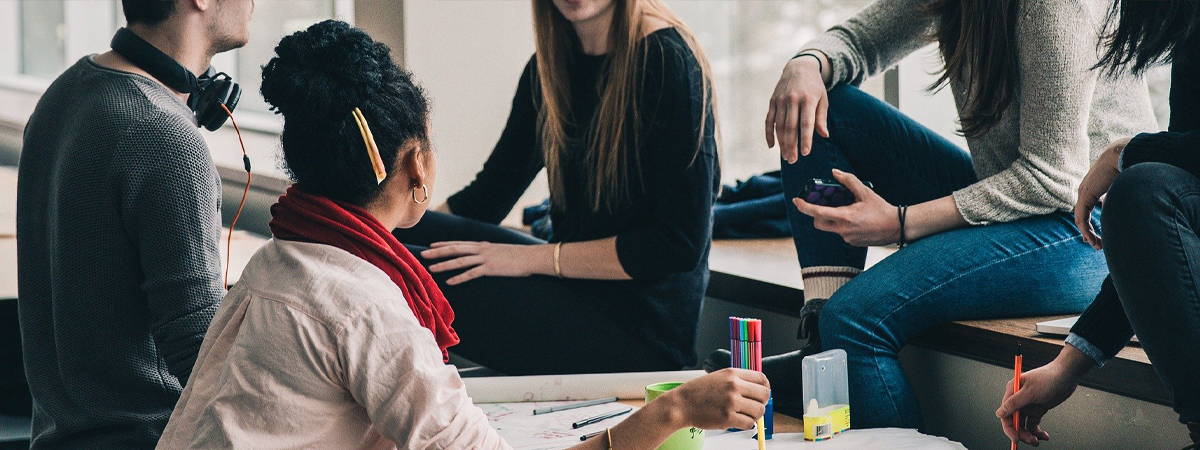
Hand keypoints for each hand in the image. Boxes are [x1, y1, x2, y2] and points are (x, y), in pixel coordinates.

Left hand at [422, 241, 546, 284]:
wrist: (531, 257)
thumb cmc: (518, 255)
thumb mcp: (500, 250)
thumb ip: (489, 251)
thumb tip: (483, 253)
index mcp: (483, 245)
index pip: (459, 243)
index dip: (444, 245)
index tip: (431, 246)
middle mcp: (481, 249)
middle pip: (455, 249)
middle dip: (438, 252)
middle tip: (423, 254)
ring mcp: (485, 258)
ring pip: (460, 261)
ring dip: (444, 265)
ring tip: (431, 269)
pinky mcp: (491, 268)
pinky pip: (472, 273)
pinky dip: (459, 278)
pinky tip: (450, 282)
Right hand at [661, 368, 770, 430]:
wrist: (681, 404)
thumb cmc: (698, 392)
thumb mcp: (718, 377)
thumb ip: (737, 380)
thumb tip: (758, 390)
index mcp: (732, 373)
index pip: (762, 378)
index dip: (765, 388)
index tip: (761, 394)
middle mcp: (733, 386)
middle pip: (764, 395)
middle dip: (761, 402)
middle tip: (752, 407)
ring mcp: (731, 402)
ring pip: (758, 411)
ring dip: (754, 415)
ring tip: (743, 415)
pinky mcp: (727, 417)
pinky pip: (749, 423)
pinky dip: (746, 424)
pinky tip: (737, 421)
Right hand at [766, 55, 829, 162]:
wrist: (799, 67)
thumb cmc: (814, 87)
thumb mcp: (823, 99)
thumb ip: (821, 117)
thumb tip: (824, 135)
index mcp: (808, 99)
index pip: (806, 123)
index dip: (805, 139)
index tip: (805, 153)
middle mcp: (792, 99)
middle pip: (791, 127)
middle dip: (791, 145)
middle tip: (793, 160)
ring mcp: (780, 100)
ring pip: (779, 125)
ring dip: (782, 143)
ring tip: (786, 156)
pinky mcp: (773, 101)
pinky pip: (769, 120)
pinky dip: (769, 133)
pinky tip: (772, 146)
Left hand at [792, 169, 897, 246]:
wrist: (897, 227)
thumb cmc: (881, 209)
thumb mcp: (866, 192)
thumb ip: (848, 181)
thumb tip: (834, 172)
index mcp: (844, 217)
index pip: (817, 213)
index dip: (804, 207)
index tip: (796, 201)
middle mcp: (843, 230)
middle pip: (818, 223)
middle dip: (816, 214)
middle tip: (823, 205)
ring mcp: (847, 238)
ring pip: (830, 228)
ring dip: (832, 219)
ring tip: (846, 210)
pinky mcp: (852, 243)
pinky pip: (841, 233)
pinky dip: (842, 225)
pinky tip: (856, 219)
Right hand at [995, 347, 1091, 446]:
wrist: (1067, 374)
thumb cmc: (1049, 378)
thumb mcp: (1031, 392)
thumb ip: (1014, 403)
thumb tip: (999, 413)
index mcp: (1012, 392)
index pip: (1005, 414)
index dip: (1009, 428)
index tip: (1016, 438)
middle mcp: (1018, 399)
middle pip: (1014, 421)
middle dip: (1021, 433)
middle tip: (1032, 441)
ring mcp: (1028, 404)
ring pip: (1024, 424)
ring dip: (1030, 434)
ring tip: (1038, 440)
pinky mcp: (1038, 408)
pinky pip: (1033, 423)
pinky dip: (1037, 431)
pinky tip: (1044, 435)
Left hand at [1075, 137, 1129, 249]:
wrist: (1123, 155)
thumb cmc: (1128, 168)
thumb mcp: (1123, 187)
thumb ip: (1121, 197)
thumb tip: (1131, 208)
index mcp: (1093, 189)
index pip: (1088, 209)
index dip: (1091, 224)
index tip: (1097, 236)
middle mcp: (1086, 191)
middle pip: (1083, 216)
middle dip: (1088, 232)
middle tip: (1096, 245)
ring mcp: (1084, 193)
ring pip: (1081, 219)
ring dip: (1088, 234)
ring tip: (1097, 245)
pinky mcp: (1085, 195)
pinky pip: (1081, 217)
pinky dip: (1086, 229)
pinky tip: (1090, 238)